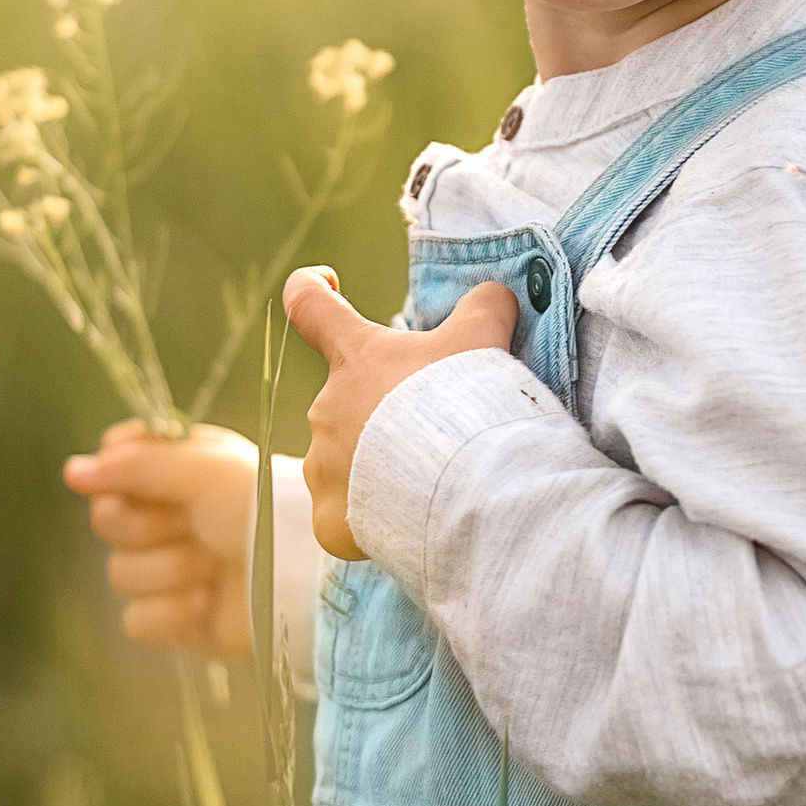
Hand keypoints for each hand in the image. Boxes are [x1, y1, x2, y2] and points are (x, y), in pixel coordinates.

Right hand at [61, 420, 257, 659]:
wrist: (298, 572)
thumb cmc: (258, 507)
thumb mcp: (200, 469)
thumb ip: (135, 464)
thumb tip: (72, 472)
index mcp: (170, 474)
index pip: (106, 470)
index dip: (117, 478)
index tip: (145, 479)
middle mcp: (164, 520)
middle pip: (105, 523)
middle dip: (149, 527)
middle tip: (195, 526)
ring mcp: (167, 570)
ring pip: (120, 575)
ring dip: (170, 569)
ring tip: (213, 565)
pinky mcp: (174, 619)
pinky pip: (136, 621)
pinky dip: (170, 613)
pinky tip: (205, 601)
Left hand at [282, 266, 519, 558]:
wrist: (462, 483)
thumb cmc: (465, 401)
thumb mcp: (483, 338)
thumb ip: (484, 306)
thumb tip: (495, 293)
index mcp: (356, 357)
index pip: (310, 306)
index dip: (312, 290)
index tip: (323, 284)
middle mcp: (326, 407)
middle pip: (347, 402)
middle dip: (383, 415)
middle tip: (435, 434)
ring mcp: (322, 465)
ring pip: (345, 463)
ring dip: (378, 469)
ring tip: (429, 483)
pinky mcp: (330, 518)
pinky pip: (346, 518)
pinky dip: (372, 520)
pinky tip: (409, 520)